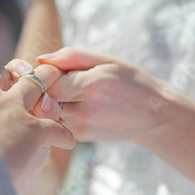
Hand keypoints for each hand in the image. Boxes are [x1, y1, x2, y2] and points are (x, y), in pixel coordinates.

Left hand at [37, 47, 167, 141]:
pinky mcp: (81, 137)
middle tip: (57, 79)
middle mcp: (84, 110)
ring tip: (69, 91)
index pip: (47, 80)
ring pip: (48, 112)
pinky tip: (75, 104)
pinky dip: (59, 112)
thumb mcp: (106, 60)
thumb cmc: (130, 81)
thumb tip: (41, 59)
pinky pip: (58, 122)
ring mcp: (81, 127)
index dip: (44, 73)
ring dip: (51, 101)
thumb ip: (71, 57)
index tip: (52, 69)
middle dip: (44, 87)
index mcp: (90, 86)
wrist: (154, 116)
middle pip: (43, 98)